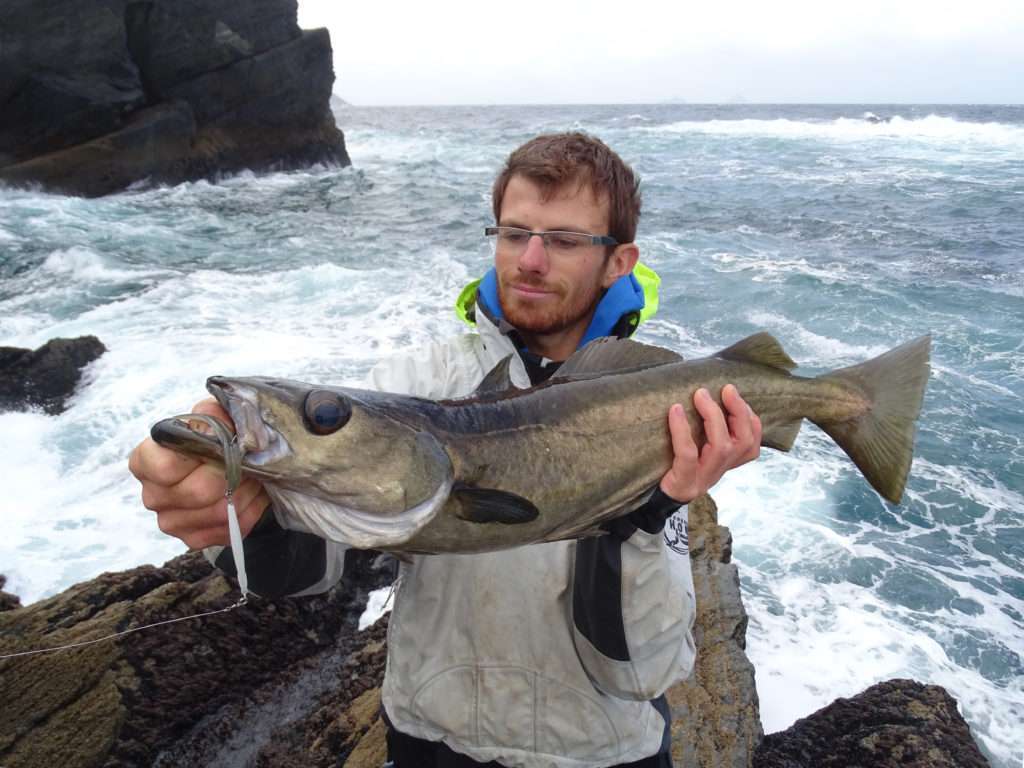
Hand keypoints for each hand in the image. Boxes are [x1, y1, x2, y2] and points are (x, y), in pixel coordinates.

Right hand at [128, 398, 270, 549]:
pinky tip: (251, 494)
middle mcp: (152, 495)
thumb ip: (211, 414)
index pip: (165, 467)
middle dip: (231, 474)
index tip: (220, 443)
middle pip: (197, 492)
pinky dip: (250, 509)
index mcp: (145, 461)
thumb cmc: (216, 438)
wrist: (231, 464)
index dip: (200, 454)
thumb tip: (208, 420)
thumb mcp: (214, 417)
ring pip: (218, 512)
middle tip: (246, 460)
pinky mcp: (195, 539)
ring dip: (245, 491)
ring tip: (252, 475)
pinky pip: (231, 528)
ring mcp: (172, 522)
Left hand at [659, 384, 761, 502]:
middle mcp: (719, 471)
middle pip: (743, 443)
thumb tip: (707, 394)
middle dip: (738, 412)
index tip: (734, 395)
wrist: (654, 500)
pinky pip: (688, 454)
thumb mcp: (695, 448)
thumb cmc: (673, 466)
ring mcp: (704, 478)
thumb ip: (706, 430)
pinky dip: (682, 430)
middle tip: (726, 389)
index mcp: (726, 463)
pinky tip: (676, 410)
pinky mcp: (684, 480)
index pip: (752, 445)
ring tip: (701, 395)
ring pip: (722, 447)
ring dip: (714, 416)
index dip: (750, 419)